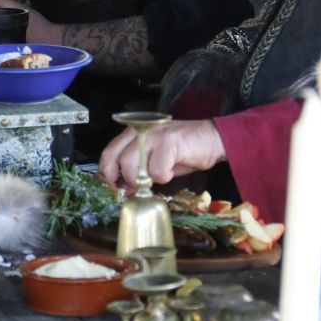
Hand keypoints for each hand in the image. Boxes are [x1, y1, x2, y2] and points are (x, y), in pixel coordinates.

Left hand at [98, 120, 227, 193]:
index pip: (109, 153)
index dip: (108, 173)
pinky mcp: (169, 142)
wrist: (212, 139)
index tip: (115, 189)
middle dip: (125, 180)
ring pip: (132, 164)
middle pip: (118, 160)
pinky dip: (164, 177)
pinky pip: (156, 170)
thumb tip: (124, 188)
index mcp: (133, 134)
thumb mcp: (154, 159)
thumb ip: (137, 169)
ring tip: (159, 176)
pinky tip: (173, 170)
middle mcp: (140, 131)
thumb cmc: (182, 151)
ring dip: (143, 179)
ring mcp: (153, 135)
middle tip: (137, 189)